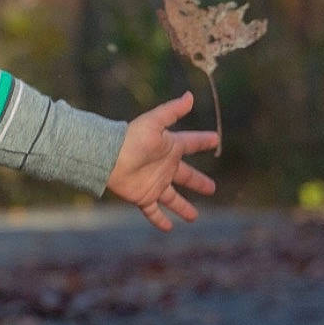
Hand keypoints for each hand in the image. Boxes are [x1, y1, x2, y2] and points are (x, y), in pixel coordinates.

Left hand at [105, 91, 217, 232]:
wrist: (108, 157)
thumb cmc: (131, 138)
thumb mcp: (155, 122)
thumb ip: (172, 111)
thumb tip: (190, 95)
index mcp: (169, 147)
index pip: (191, 142)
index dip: (203, 140)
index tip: (215, 139)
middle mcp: (164, 167)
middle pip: (186, 176)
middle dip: (198, 182)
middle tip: (212, 188)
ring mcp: (155, 183)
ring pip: (173, 198)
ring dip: (183, 207)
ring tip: (194, 217)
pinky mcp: (144, 197)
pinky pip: (154, 211)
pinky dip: (160, 220)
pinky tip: (169, 229)